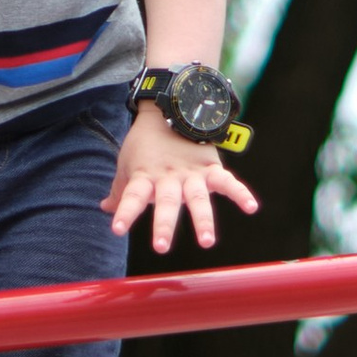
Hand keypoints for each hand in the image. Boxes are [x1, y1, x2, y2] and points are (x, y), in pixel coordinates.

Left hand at [106, 103, 261, 253]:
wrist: (171, 109)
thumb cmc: (146, 142)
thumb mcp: (128, 163)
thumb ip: (121, 190)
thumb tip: (105, 207)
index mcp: (145, 176)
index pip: (131, 195)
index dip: (125, 210)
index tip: (117, 228)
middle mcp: (168, 177)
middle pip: (166, 201)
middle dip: (164, 224)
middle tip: (161, 247)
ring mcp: (191, 174)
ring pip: (197, 198)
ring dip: (202, 219)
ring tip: (207, 241)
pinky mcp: (210, 168)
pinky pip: (227, 181)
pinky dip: (240, 193)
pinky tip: (251, 207)